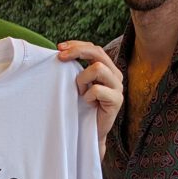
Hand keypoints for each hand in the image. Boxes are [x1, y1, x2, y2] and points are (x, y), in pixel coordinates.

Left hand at [57, 41, 123, 156]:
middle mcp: (116, 75)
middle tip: (60, 57)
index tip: (59, 48)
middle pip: (98, 52)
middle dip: (77, 51)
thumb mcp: (79, 84)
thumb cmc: (81, 108)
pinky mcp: (117, 100)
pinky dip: (87, 95)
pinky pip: (97, 89)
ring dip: (82, 79)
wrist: (89, 133)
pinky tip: (88, 103)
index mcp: (108, 69)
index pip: (94, 48)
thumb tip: (60, 52)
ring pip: (98, 68)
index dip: (77, 45)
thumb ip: (77, 69)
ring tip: (80, 92)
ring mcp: (118, 87)